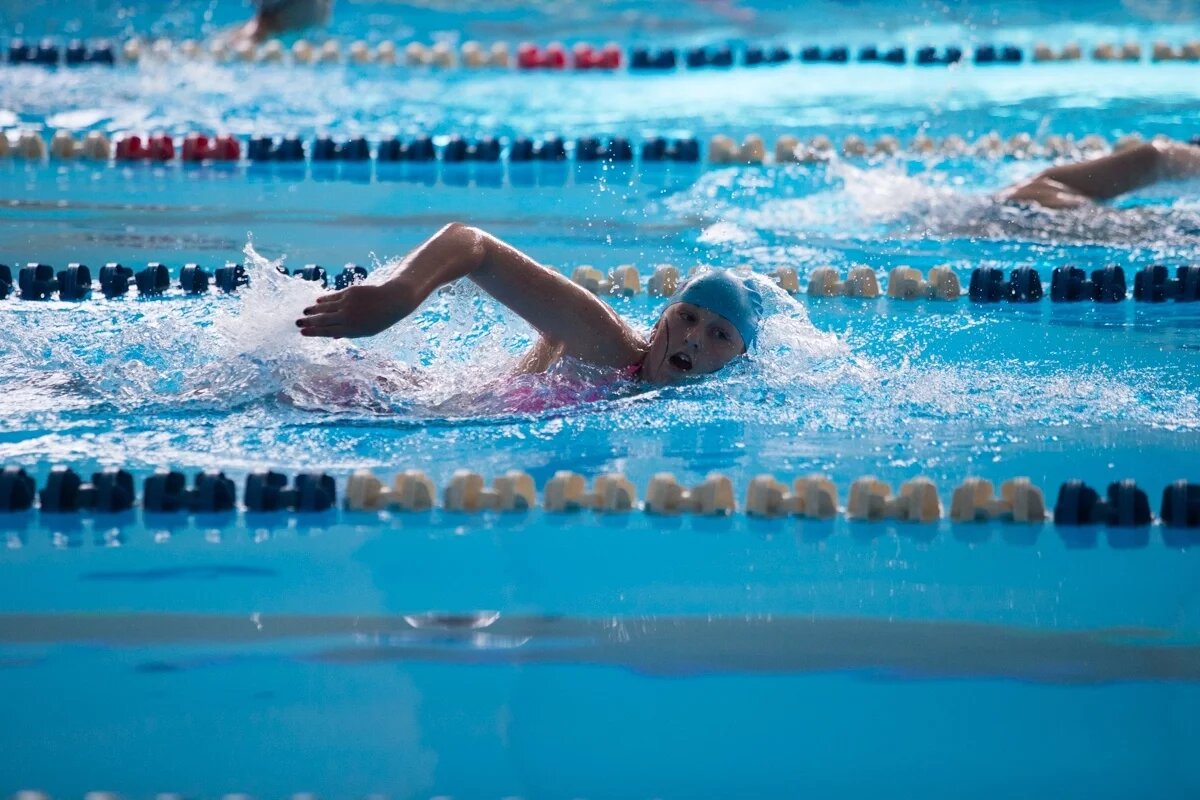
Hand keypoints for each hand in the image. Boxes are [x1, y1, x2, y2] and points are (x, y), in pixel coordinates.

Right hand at [296, 281, 418, 337]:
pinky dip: (324, 300)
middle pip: (323, 320)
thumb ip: (348, 332)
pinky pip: (333, 297)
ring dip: (313, 310)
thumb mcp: (365, 331)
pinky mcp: (349, 292)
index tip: (302, 332)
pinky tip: (317, 301)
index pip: (327, 331)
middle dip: (309, 321)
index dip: (313, 332)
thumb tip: (331, 336)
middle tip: (297, 323)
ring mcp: (348, 304)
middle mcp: (348, 317)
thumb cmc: (379, 319)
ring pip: (325, 307)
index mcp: (351, 330)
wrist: (392, 301)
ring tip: (304, 311)